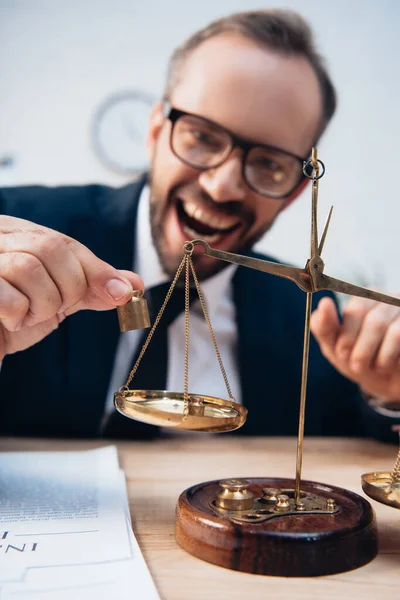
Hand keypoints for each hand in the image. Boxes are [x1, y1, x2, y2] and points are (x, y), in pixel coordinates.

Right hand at [0, 216, 143, 359]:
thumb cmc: (11, 321)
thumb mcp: (57, 300)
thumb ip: (91, 288)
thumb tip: (133, 283)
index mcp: (16, 234)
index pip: (64, 242)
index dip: (96, 269)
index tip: (122, 292)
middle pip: (50, 247)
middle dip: (67, 287)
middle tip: (55, 309)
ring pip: (29, 267)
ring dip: (41, 304)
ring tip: (27, 316)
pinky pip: (6, 295)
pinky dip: (17, 314)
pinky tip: (8, 321)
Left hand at [310, 295, 399, 400]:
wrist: (389, 385)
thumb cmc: (361, 361)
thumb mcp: (336, 348)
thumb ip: (324, 327)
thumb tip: (324, 303)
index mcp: (365, 299)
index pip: (354, 308)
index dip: (346, 334)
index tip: (341, 352)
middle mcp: (387, 299)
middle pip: (367, 316)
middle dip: (356, 346)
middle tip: (355, 365)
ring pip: (380, 326)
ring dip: (372, 355)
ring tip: (373, 368)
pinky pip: (398, 335)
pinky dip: (387, 357)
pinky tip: (387, 366)